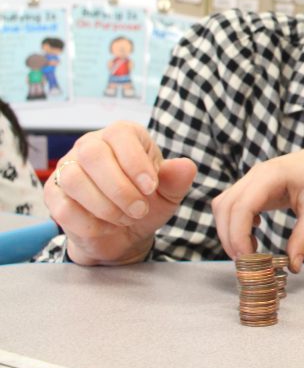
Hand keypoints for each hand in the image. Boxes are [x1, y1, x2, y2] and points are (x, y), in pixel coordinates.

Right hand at [44, 121, 196, 265]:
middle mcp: (90, 146)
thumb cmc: (148, 202)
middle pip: (93, 154)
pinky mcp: (54, 196)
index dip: (135, 161)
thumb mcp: (169, 193)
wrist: (125, 233)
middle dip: (119, 187)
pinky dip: (89, 222)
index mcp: (122, 135)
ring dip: (105, 205)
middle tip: (140, 210)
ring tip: (127, 218)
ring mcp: (67, 169)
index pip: (121, 134)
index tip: (151, 187)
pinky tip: (107, 227)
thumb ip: (176, 179)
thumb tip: (185, 166)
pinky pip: (63, 207)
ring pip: (74, 179)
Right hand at [212, 144, 303, 272]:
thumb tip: (292, 266)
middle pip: (225, 207)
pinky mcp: (254, 187)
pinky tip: (253, 234)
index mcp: (270, 175)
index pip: (241, 206)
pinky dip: (235, 223)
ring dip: (229, 231)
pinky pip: (232, 205)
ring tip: (250, 252)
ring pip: (224, 206)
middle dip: (229, 237)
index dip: (238, 235)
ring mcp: (252, 179)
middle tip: (246, 262)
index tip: (248, 259)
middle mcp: (255, 175)